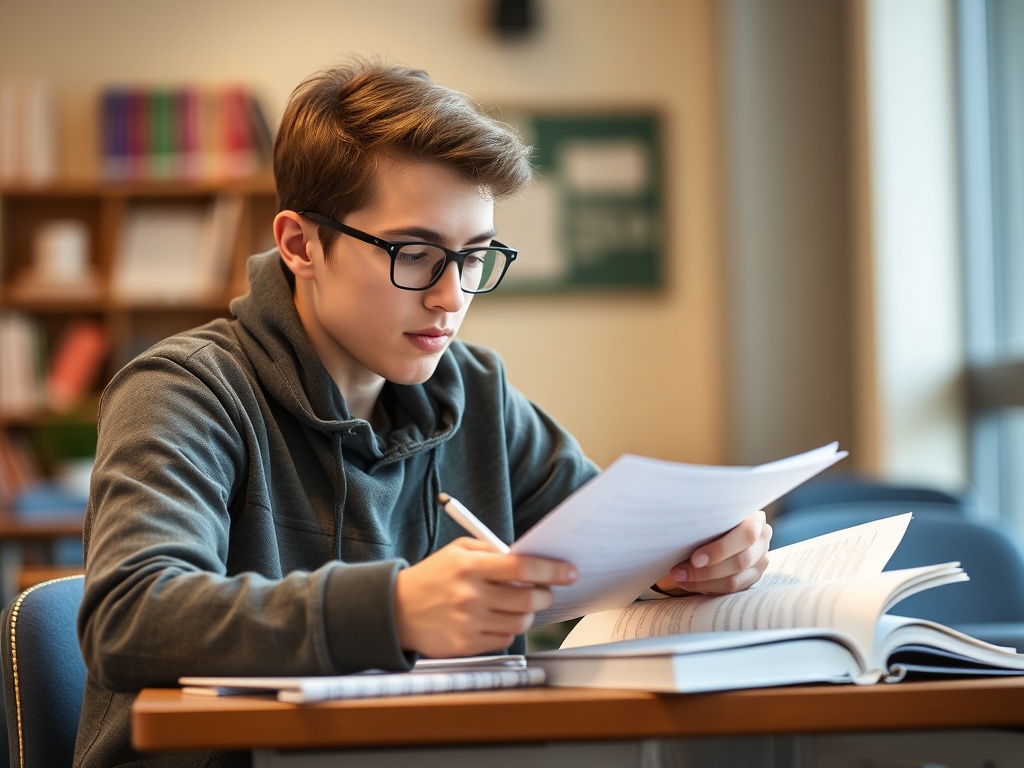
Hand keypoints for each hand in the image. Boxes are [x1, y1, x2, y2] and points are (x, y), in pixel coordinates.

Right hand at [394, 538, 577, 657]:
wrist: (396, 609)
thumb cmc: (432, 576)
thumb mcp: (457, 551)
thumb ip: (492, 551)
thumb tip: (528, 558)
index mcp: (469, 566)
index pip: (522, 568)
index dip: (551, 570)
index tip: (569, 572)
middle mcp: (470, 595)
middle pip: (528, 600)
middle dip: (544, 595)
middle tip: (544, 591)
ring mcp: (468, 623)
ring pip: (520, 622)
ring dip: (528, 614)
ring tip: (520, 605)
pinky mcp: (466, 645)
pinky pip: (505, 639)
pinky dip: (509, 629)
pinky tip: (498, 619)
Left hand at [653, 511, 771, 595]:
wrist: (716, 526)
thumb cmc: (709, 518)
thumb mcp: (709, 516)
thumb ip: (704, 522)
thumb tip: (679, 533)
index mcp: (755, 519)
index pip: (746, 535)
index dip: (720, 549)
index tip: (695, 559)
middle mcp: (762, 539)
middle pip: (741, 561)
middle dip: (707, 570)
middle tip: (679, 572)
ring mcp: (760, 560)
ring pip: (735, 580)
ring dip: (704, 582)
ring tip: (679, 578)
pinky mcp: (752, 577)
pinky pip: (732, 590)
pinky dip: (708, 588)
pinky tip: (689, 583)